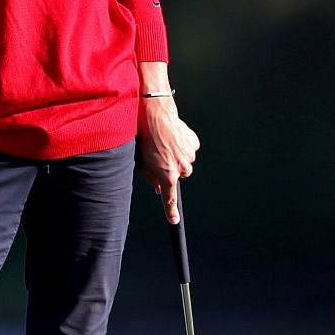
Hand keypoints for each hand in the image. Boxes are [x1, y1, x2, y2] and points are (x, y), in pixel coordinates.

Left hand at [138, 96, 199, 223]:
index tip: (173, 221)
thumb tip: (158, 187)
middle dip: (170, 169)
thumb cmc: (144, 137)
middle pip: (178, 175)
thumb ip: (151, 177)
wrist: (155, 113)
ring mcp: (189, 156)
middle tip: (158, 155)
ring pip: (184, 162)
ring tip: (164, 142)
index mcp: (167, 175)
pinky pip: (189, 149)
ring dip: (176, 156)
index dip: (170, 211)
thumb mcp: (141, 161)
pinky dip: (182, 145)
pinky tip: (172, 136)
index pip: (169, 198)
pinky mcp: (193, 143)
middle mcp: (181, 168)